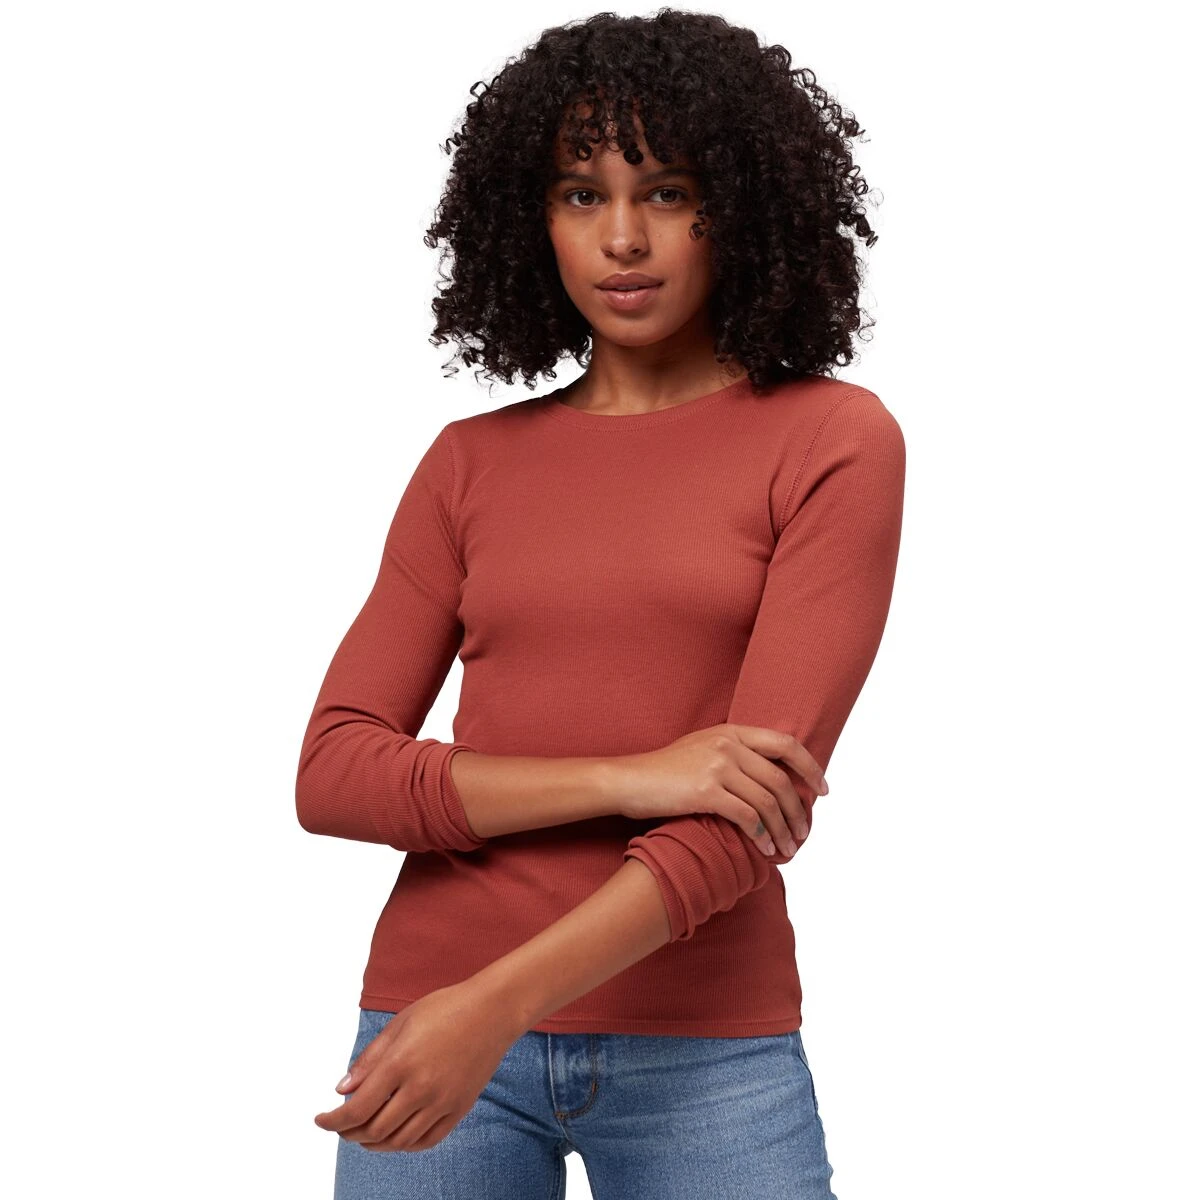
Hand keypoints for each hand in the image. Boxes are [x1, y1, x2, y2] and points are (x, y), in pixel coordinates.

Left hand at [313, 980, 516, 1152]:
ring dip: (374, 1143)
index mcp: (401, 1063)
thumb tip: (343, 1089)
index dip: (333, 1121)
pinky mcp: (459, 1109)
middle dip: (349, 1133)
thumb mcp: (401, 1023)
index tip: (321, 1120)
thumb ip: (370, 1059)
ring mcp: (442, 1102)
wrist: (493, 1010)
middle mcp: (421, 1088)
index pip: (357, 1109)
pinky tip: (395, 1135)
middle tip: (341, 1125)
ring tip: (364, 1132)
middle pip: (374, 1130)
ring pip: (398, 1142)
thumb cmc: (446, 1008)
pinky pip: (426, 1141)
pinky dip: (404, 1145)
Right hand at [608, 724, 828, 857]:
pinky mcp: (705, 791)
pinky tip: (765, 847)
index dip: (810, 767)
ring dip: (784, 828)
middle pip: (780, 779)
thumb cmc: (664, 770)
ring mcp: (716, 766)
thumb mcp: (702, 747)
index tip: (823, 790)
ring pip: (767, 801)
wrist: (629, 779)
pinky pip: (747, 816)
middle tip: (805, 831)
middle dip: (799, 809)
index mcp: (731, 731)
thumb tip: (769, 775)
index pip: (785, 744)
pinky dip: (761, 835)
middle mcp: (728, 744)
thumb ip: (734, 753)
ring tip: (789, 847)